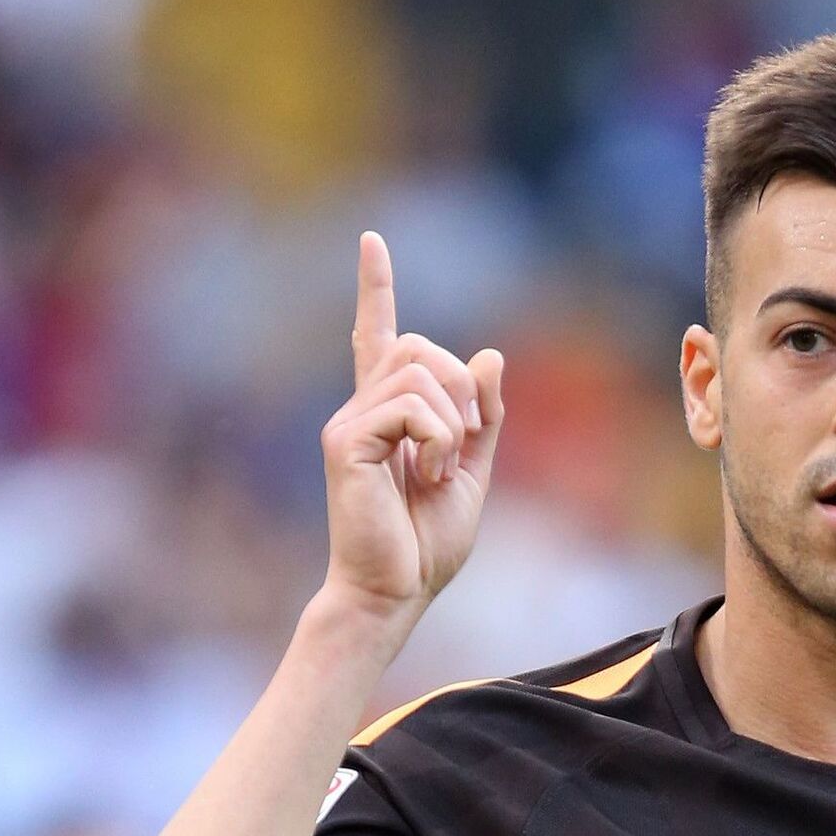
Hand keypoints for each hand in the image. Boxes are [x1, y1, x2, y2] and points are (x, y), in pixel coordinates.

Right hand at [319, 232, 502, 625]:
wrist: (396, 594)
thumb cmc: (425, 546)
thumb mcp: (472, 474)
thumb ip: (483, 419)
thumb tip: (488, 355)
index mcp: (387, 415)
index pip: (377, 337)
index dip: (377, 289)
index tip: (373, 241)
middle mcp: (361, 409)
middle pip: (417, 346)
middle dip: (460, 387)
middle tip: (462, 444)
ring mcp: (349, 423)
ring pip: (417, 371)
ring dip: (450, 420)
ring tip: (439, 471)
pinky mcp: (347, 442)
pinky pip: (410, 405)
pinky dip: (437, 438)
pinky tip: (426, 476)